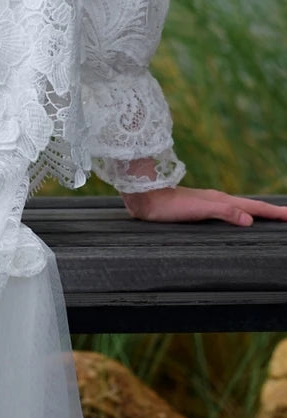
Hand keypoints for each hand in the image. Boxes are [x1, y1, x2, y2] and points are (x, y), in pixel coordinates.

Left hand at [121, 185, 286, 225]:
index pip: (253, 207)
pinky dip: (240, 214)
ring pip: (239, 207)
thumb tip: (250, 220)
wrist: (146, 197)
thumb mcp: (199, 210)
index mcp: (221, 200)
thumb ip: (224, 212)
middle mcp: (217, 200)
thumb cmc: (170, 207)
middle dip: (270, 211)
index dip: (273, 213)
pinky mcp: (198, 208)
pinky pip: (227, 211)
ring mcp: (208, 203)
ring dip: (256, 212)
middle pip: (250, 206)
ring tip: (268, 216)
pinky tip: (235, 219)